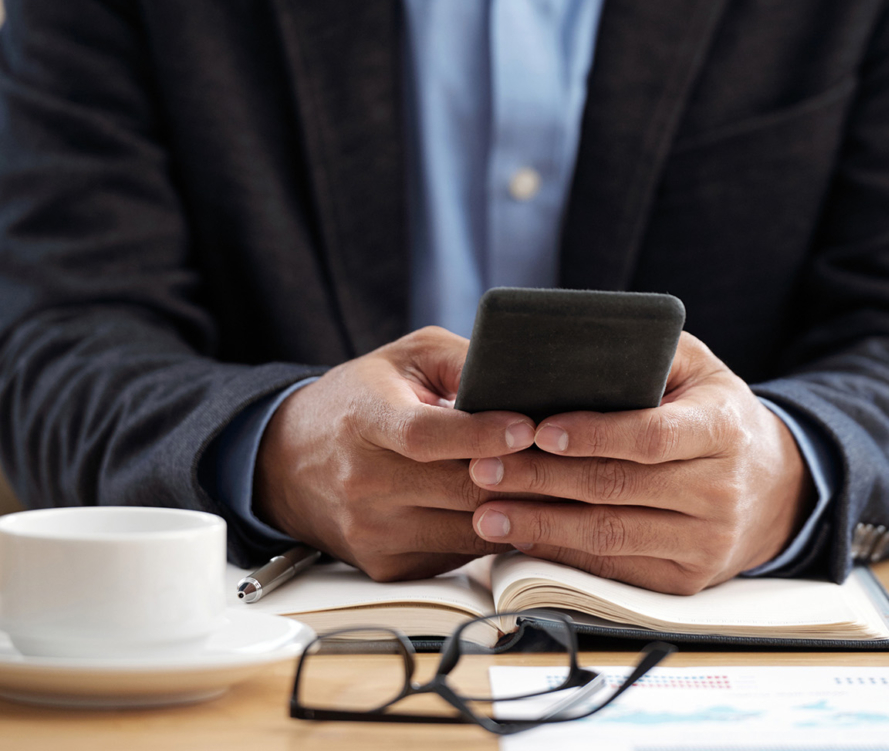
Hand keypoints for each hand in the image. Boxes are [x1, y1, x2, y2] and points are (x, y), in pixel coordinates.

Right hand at [253, 327, 535, 580]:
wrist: (289, 460)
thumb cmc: (360, 399)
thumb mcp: (407, 357)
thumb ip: (462, 361)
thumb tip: (520, 380)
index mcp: (366, 419)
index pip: (425, 435)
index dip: (480, 434)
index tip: (527, 428)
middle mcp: (364, 481)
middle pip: (458, 489)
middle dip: (520, 476)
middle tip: (566, 459)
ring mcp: (373, 530)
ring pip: (469, 530)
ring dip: (516, 510)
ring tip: (552, 485)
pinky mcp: (386, 564)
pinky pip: (458, 555)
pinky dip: (490, 534)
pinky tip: (512, 509)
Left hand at [468, 332, 814, 593]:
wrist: (775, 486)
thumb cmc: (714, 412)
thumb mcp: (697, 368)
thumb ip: (646, 352)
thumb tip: (570, 348)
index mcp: (722, 428)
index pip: (652, 436)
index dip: (594, 436)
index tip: (540, 429)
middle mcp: (720, 490)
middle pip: (617, 488)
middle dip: (542, 478)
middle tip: (485, 467)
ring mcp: (706, 542)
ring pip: (609, 536)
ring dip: (541, 524)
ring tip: (488, 510)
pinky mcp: (687, 579)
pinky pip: (615, 570)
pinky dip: (563, 554)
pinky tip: (523, 537)